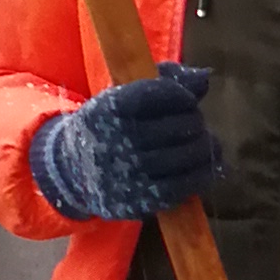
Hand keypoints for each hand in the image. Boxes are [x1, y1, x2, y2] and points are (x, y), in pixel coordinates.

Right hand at [28, 64, 219, 223]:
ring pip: (185, 156)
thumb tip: (204, 78)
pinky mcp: (137, 200)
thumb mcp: (122, 97)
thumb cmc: (108, 126)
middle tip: (197, 124)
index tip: (187, 100)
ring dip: (204, 148)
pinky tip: (205, 167)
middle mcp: (116, 140)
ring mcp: (127, 173)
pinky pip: (181, 187)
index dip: (181, 96)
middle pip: (178, 126)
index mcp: (108, 108)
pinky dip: (201, 175)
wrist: (72, 171)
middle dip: (195, 122)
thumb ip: (165, 81)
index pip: (158, 94)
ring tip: (207, 144)